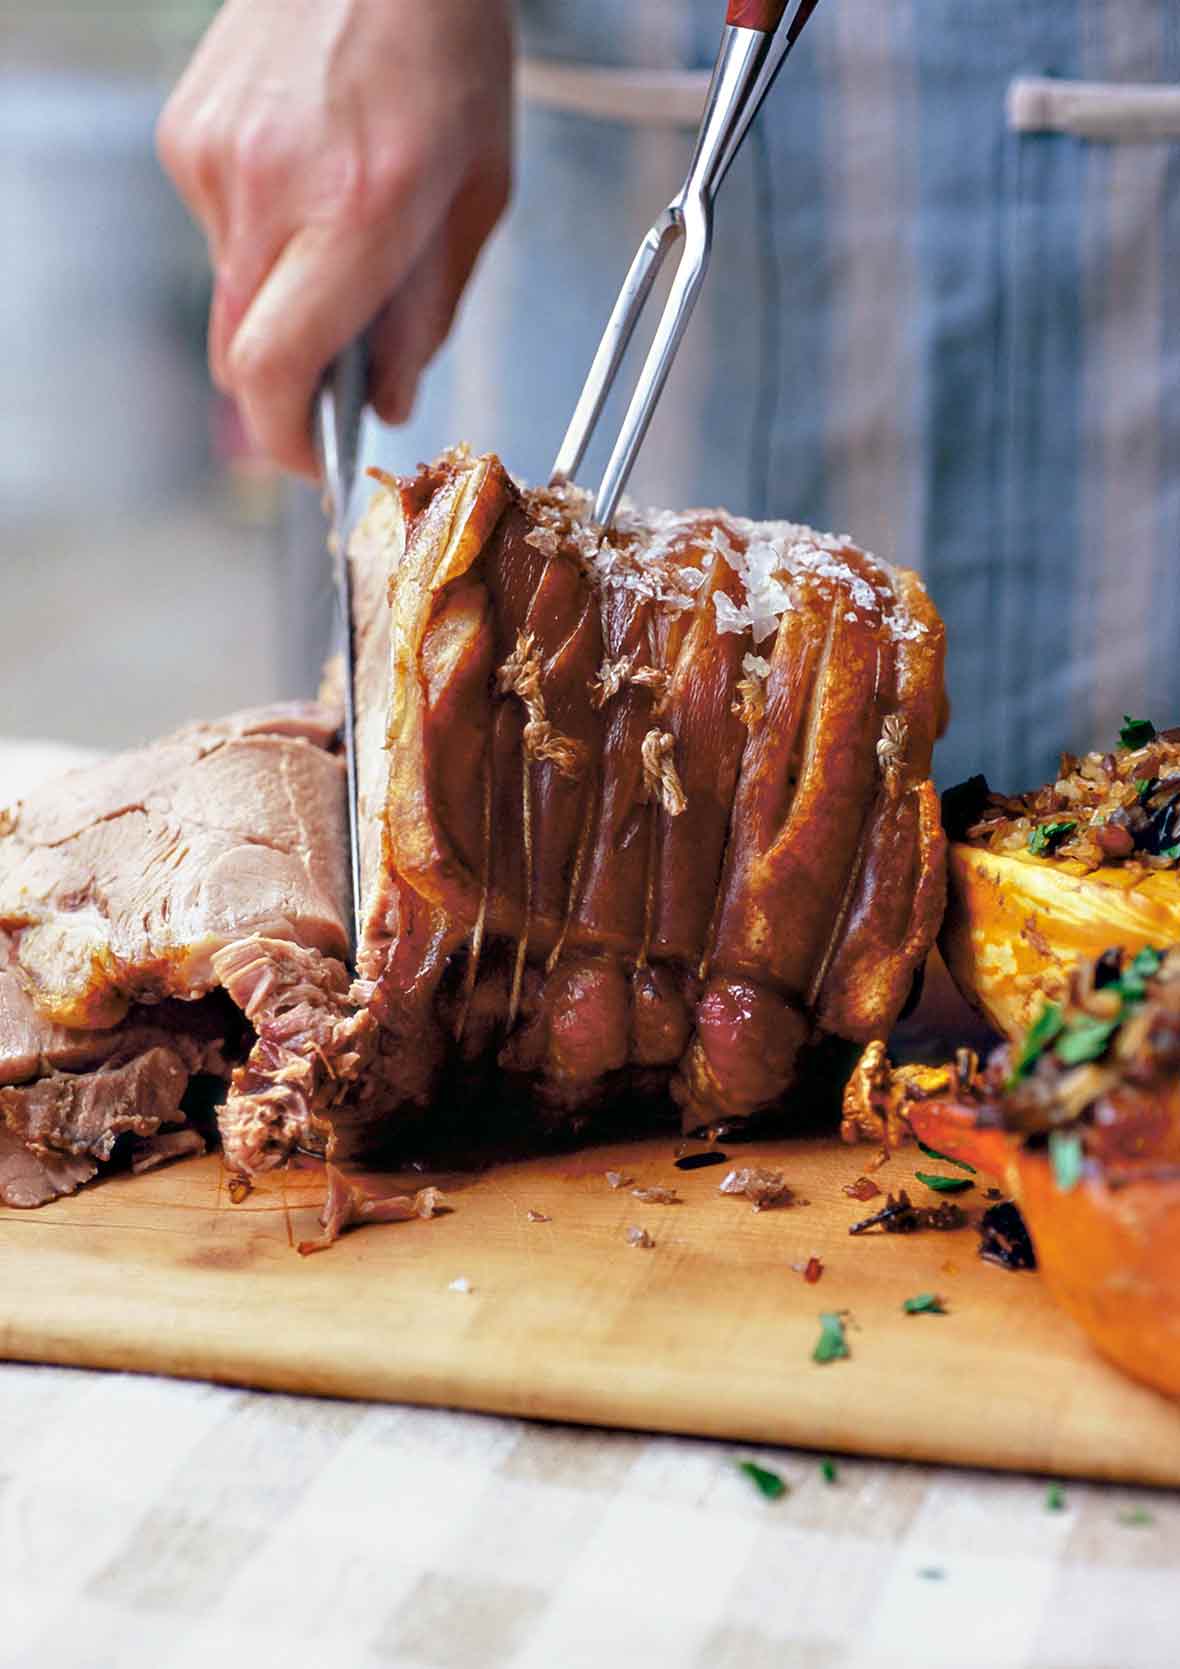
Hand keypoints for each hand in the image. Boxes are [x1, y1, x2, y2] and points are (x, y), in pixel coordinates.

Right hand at [157, 0, 513, 475]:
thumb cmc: (445, 47)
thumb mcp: (477, 196)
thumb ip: (428, 314)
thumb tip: (390, 398)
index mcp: (357, 211)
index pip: (275, 372)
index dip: (289, 440)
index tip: (317, 459)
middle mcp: (270, 189)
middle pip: (241, 354)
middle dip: (292, 382)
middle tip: (346, 361)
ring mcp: (214, 160)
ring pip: (232, 294)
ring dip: (283, 297)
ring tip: (341, 225)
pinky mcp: (185, 136)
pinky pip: (218, 231)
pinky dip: (263, 235)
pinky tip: (307, 178)